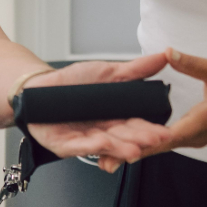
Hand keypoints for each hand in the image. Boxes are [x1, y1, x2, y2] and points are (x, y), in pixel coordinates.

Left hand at [24, 52, 172, 171]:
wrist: (40, 88)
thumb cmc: (74, 83)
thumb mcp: (108, 72)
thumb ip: (136, 69)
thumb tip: (164, 57)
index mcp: (115, 119)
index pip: (136, 126)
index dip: (150, 129)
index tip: (165, 131)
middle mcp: (102, 133)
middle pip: (123, 138)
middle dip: (139, 140)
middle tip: (154, 140)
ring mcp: (84, 141)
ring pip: (105, 146)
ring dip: (120, 148)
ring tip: (134, 150)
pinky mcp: (64, 145)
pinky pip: (78, 146)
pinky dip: (90, 146)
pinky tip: (103, 143)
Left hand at [55, 48, 206, 167]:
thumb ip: (192, 63)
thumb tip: (167, 53)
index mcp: (204, 120)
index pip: (171, 136)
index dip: (148, 143)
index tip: (126, 148)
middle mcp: (198, 135)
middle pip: (159, 148)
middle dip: (132, 153)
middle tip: (105, 159)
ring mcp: (196, 138)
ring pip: (161, 147)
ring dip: (137, 151)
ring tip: (108, 157)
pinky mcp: (193, 136)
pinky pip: (167, 142)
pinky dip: (148, 144)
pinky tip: (128, 143)